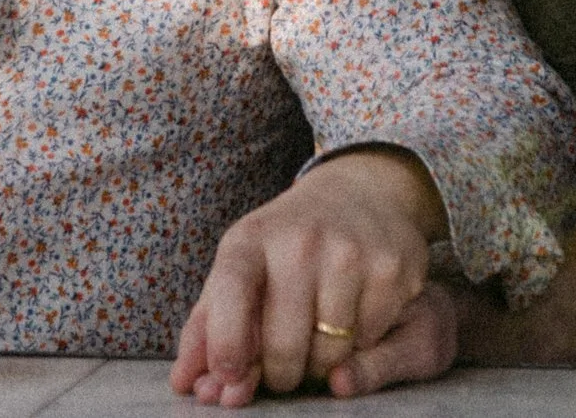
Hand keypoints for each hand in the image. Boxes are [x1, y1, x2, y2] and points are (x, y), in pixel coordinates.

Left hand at [170, 147, 447, 405]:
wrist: (360, 192)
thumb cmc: (286, 243)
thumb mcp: (240, 266)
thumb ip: (208, 327)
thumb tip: (184, 383)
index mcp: (251, 239)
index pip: (230, 297)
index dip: (227, 348)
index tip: (229, 377)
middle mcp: (300, 241)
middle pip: (284, 347)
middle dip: (279, 374)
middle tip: (283, 368)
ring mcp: (350, 253)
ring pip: (329, 354)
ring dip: (320, 366)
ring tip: (316, 341)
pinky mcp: (392, 269)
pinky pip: (368, 342)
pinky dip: (358, 347)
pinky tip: (352, 320)